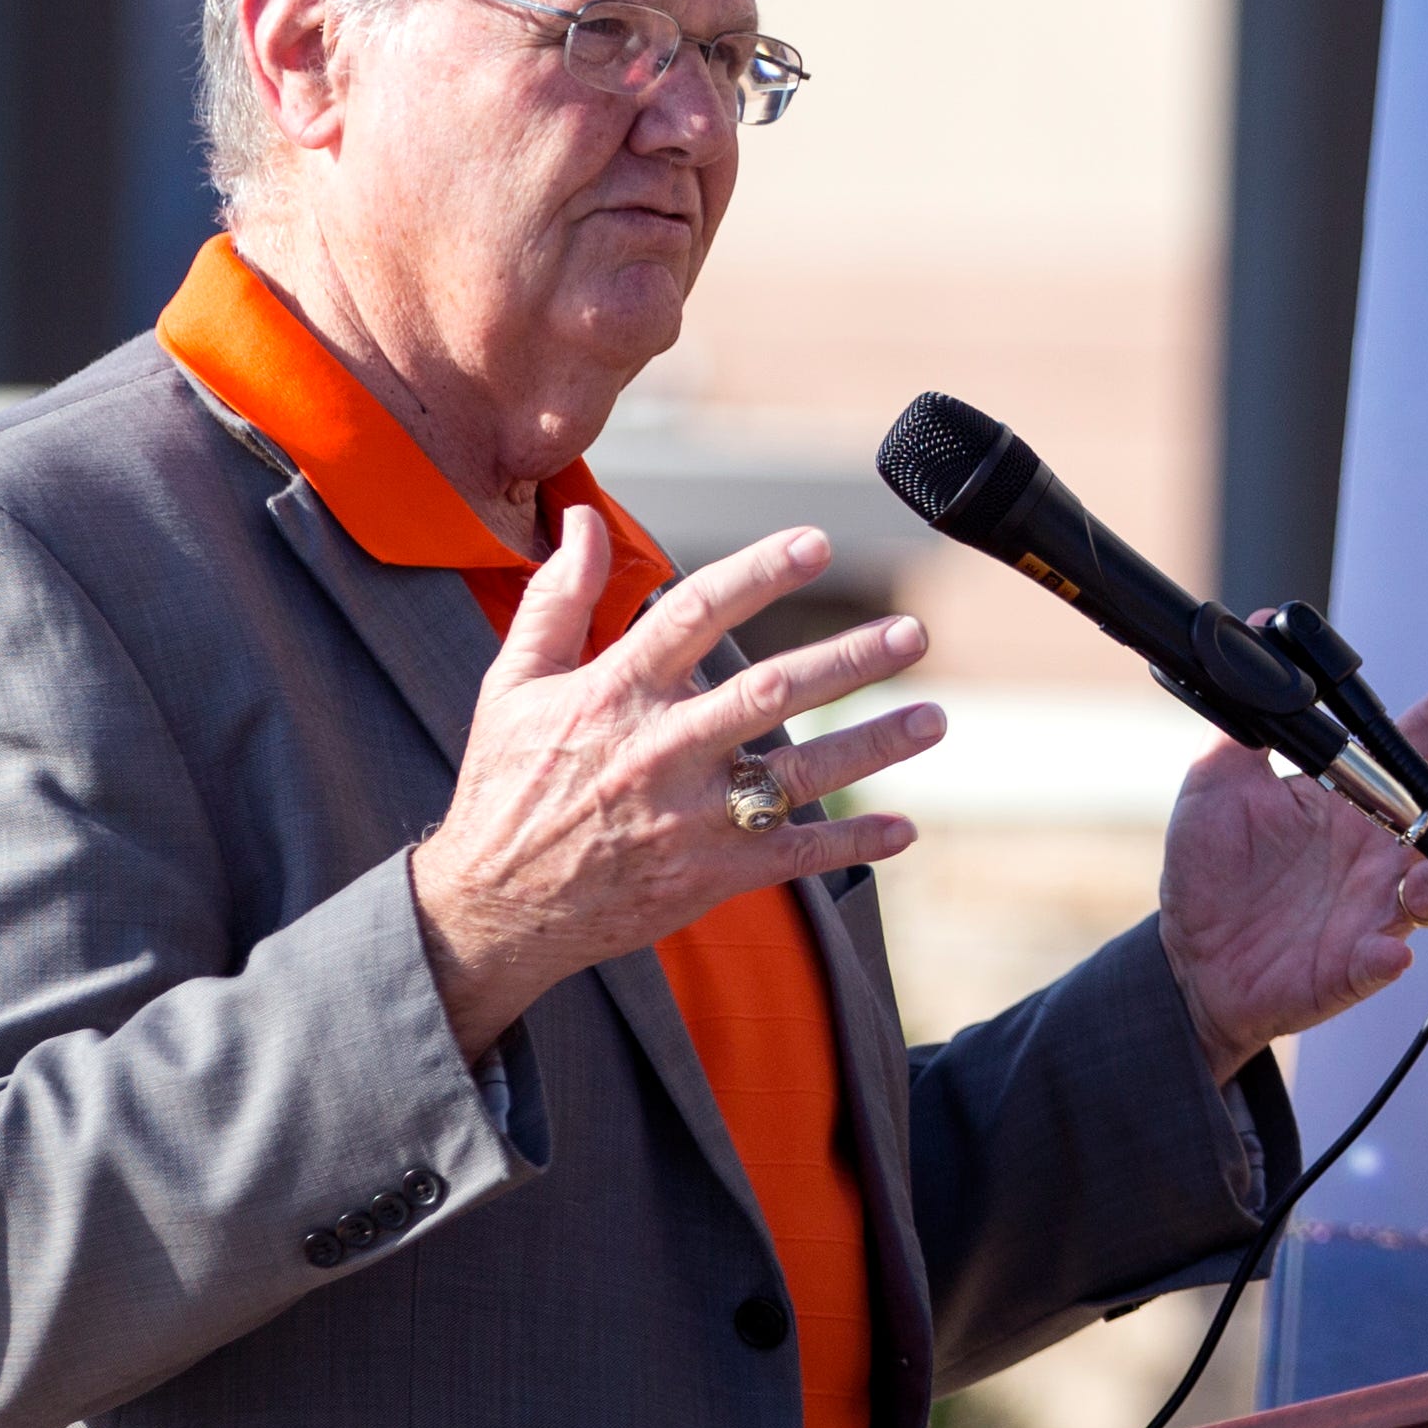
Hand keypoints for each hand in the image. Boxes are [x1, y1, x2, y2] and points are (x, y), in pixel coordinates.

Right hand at [407, 514, 944, 1061]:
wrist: (493, 907)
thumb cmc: (506, 786)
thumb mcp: (513, 685)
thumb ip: (556, 599)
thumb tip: (582, 520)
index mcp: (614, 694)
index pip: (696, 616)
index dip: (759, 574)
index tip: (817, 541)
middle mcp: (659, 750)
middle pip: (769, 693)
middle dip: (848, 660)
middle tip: (912, 634)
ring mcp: (689, 817)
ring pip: (797, 773)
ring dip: (872, 745)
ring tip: (934, 717)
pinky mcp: (707, 875)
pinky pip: (793, 855)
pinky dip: (851, 842)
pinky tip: (906, 827)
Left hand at [1157, 645, 1427, 1082]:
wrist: (1189, 962)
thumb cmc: (1212, 872)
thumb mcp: (1217, 783)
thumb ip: (1245, 717)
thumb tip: (1257, 631)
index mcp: (1356, 798)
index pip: (1421, 741)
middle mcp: (1379, 850)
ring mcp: (1372, 909)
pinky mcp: (1348, 968)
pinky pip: (1376, 963)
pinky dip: (1386, 957)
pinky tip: (1392, 950)